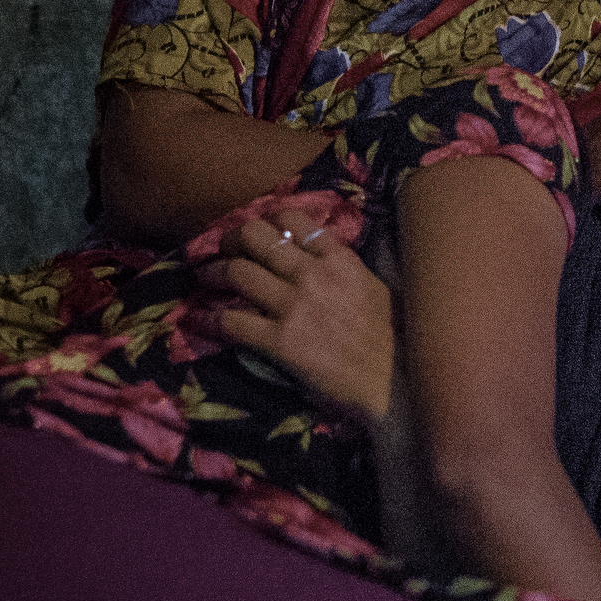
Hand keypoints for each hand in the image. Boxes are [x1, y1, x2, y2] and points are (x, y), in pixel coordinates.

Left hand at [197, 210, 395, 427]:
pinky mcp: (280, 342)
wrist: (394, 382)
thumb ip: (340, 265)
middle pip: (256, 236)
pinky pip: (234, 321)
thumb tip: (314, 255)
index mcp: (338, 258)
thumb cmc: (392, 336)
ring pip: (238, 272)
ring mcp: (294, 307)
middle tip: (226, 250)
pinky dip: (214, 318)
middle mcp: (312, 274)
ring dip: (215, 272)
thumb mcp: (370, 285)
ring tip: (207, 277)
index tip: (259, 230)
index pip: (291, 219)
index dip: (267, 220)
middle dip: (233, 239)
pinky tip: (206, 319)